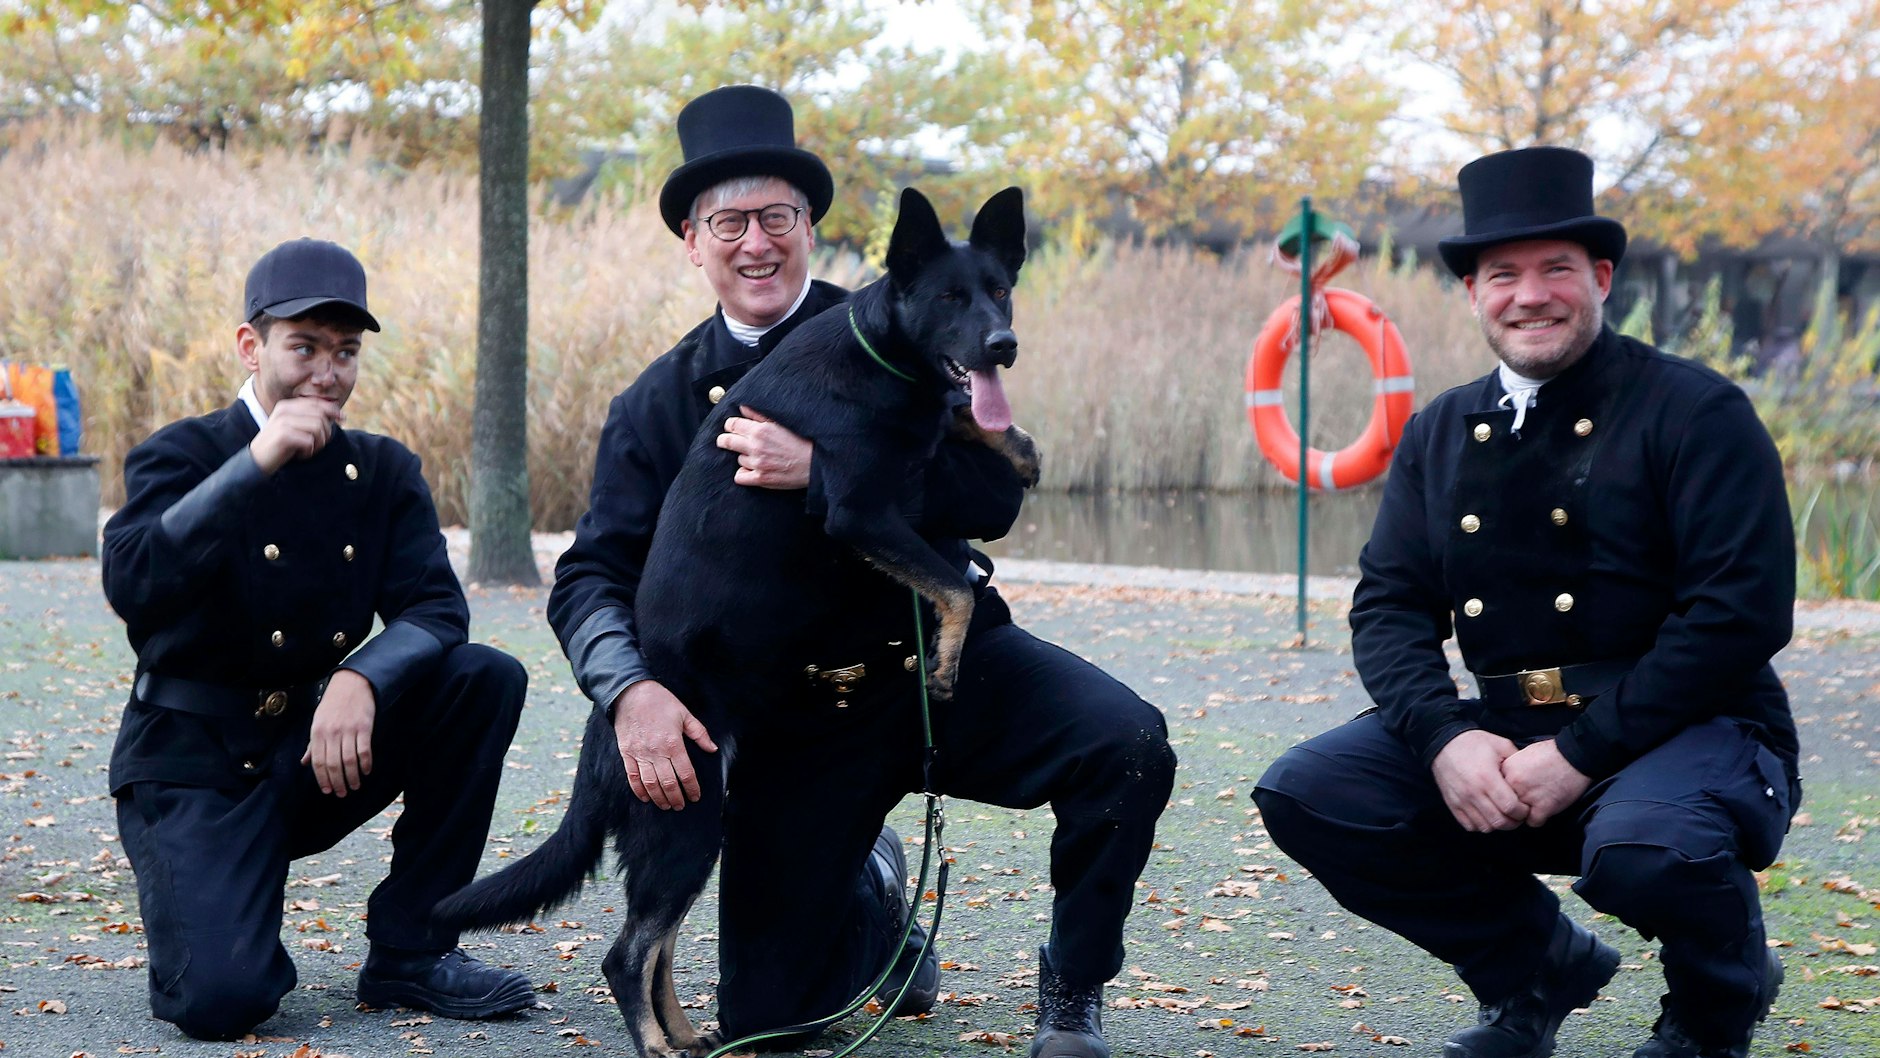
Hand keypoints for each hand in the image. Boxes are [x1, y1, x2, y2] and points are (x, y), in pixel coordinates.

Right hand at [250, 396, 342, 474]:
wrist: (257, 460)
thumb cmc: (281, 446)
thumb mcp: (296, 428)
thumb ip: (311, 419)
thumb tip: (338, 414)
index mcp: (288, 406)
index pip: (317, 403)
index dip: (333, 410)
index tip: (342, 418)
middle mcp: (285, 410)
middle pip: (320, 416)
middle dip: (325, 433)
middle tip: (317, 445)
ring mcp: (283, 422)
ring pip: (318, 428)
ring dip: (318, 443)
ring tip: (308, 450)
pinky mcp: (283, 435)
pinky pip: (310, 441)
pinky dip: (309, 451)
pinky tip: (301, 455)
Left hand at [301, 668, 375, 796]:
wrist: (352, 683)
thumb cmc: (333, 704)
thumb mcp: (318, 722)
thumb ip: (313, 744)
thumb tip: (305, 762)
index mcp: (318, 732)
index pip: (318, 761)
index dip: (322, 779)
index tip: (327, 790)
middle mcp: (332, 732)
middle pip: (333, 764)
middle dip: (337, 782)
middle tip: (341, 793)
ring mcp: (348, 730)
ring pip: (349, 761)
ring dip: (352, 777)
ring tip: (354, 786)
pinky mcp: (364, 727)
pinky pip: (364, 751)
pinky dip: (365, 764)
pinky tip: (366, 771)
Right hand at [612, 680, 718, 810]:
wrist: (630, 693)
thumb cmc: (660, 702)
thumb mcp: (684, 714)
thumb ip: (700, 733)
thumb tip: (712, 749)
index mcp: (673, 743)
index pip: (685, 773)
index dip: (692, 788)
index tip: (695, 796)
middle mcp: (656, 752)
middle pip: (668, 783)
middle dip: (676, 798)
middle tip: (681, 806)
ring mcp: (640, 754)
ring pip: (650, 784)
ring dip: (659, 798)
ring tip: (666, 806)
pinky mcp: (627, 753)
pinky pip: (633, 777)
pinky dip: (639, 790)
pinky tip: (646, 798)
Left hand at [719, 406, 810, 488]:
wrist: (816, 463)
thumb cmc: (801, 441)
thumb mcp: (781, 423)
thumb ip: (759, 415)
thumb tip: (742, 408)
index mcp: (760, 430)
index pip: (732, 425)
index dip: (730, 425)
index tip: (732, 428)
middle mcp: (756, 446)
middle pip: (727, 441)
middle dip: (725, 440)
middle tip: (726, 441)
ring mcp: (758, 464)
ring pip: (738, 459)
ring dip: (744, 457)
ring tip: (758, 456)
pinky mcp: (761, 479)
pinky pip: (740, 477)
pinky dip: (744, 474)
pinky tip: (752, 470)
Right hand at [1431, 729, 1529, 832]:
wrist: (1443, 743)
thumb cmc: (1474, 743)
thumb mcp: (1500, 745)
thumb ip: (1517, 760)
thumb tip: (1531, 774)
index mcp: (1487, 777)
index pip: (1510, 807)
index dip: (1523, 812)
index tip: (1526, 807)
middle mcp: (1473, 792)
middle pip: (1499, 821)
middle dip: (1514, 822)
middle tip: (1518, 815)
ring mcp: (1461, 800)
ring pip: (1485, 827)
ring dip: (1498, 825)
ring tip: (1503, 815)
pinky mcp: (1452, 804)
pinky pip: (1469, 825)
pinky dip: (1481, 825)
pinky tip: (1487, 815)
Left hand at [1501, 738, 1591, 826]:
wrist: (1574, 755)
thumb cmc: (1551, 753)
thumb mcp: (1523, 755)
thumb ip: (1512, 770)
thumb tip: (1505, 782)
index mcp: (1507, 769)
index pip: (1495, 790)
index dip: (1504, 793)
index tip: (1511, 794)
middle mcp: (1513, 784)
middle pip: (1504, 804)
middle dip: (1513, 805)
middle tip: (1524, 802)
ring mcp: (1528, 796)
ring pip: (1517, 816)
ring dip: (1525, 813)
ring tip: (1535, 805)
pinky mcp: (1544, 807)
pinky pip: (1534, 822)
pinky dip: (1539, 818)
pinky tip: (1546, 809)